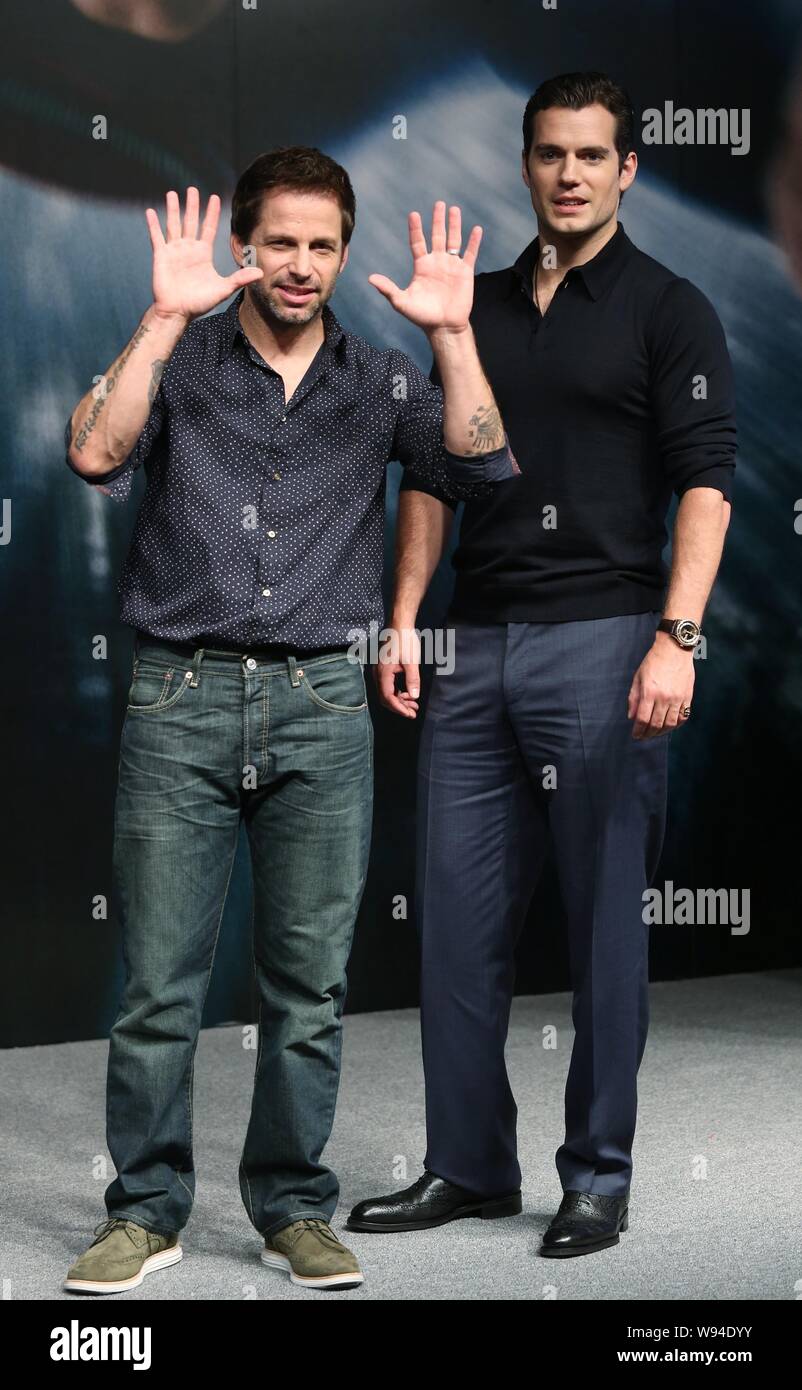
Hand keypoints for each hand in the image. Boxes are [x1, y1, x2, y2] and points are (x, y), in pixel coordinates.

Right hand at [146, 187, 262, 322]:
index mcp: (203, 253)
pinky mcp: (161, 256)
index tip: (214, 197)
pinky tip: (150, 212)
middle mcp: (188, 249)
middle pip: (191, 221)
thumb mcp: (223, 289)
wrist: (178, 312)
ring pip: (174, 225)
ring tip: (172, 194)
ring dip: (173, 209)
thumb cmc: (199, 303)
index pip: (209, 228)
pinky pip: (157, 237)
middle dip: (192, 205)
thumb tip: (260, 272)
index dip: (212, 213)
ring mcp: (174, 251)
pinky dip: (153, 225)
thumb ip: (239, 278)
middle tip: (193, 189)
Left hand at [368, 201, 479, 332]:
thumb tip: (370, 279)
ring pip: (454, 240)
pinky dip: (474, 242)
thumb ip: (388, 289)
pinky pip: (470, 254)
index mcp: (421, 266)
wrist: (443, 327)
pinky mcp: (465, 273)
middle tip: (439, 204)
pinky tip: (476, 229)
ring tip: (454, 210)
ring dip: (455, 225)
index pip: (418, 242)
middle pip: (437, 236)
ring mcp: (451, 266)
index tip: (414, 214)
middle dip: (438, 220)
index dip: (416, 228)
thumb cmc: (422, 316)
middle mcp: (436, 262)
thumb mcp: (401, 302)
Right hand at [373, 624, 420, 717]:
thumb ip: (412, 680)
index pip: (387, 697)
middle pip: (385, 697)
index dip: (399, 708)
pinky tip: (407, 693)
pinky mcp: (383, 668)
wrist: (400, 625)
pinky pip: (388, 685)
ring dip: (399, 700)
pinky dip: (397, 692)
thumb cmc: (405, 641)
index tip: (410, 714)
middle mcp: (378, 673)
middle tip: (413, 712)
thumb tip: (414, 697)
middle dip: (399, 706)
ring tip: (413, 705)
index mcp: (383, 672)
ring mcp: (379, 671)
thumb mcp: (411, 662)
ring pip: (386, 692)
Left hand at [627, 634, 695, 738]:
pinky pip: (683, 716)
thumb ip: (634, 698)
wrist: (674, 649)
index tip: (635, 735)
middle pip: (656, 724)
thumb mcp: (638, 678)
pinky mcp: (687, 696)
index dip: (638, 731)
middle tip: (644, 736)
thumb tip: (632, 717)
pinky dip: (676, 724)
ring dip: (662, 732)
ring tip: (655, 732)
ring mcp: (678, 698)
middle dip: (648, 734)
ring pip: (670, 724)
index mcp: (649, 692)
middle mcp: (664, 697)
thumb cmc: (653, 662)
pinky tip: (670, 725)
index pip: (643, 719)